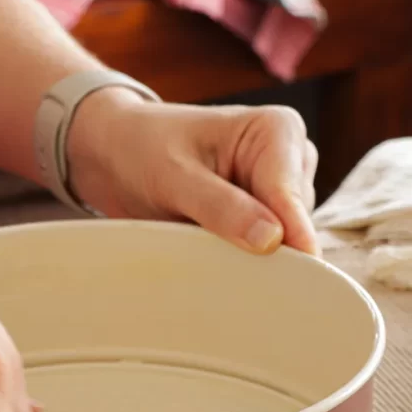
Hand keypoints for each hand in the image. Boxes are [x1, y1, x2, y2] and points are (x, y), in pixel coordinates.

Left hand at [67, 91, 318, 255]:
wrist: (117, 153)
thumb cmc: (143, 149)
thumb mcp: (173, 176)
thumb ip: (220, 207)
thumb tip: (272, 240)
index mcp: (279, 131)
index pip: (293, 202)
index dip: (284, 244)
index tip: (274, 281)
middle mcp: (292, 158)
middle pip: (294, 227)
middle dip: (259, 250)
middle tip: (204, 250)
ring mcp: (281, 190)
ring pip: (283, 244)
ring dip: (244, 254)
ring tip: (197, 236)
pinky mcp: (266, 214)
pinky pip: (266, 250)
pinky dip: (238, 257)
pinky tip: (205, 243)